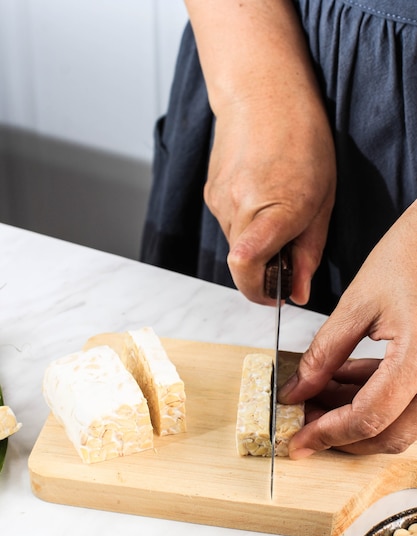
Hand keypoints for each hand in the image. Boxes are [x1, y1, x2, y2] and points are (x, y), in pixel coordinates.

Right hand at [205, 95, 335, 305]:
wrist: (262, 93)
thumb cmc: (301, 138)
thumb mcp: (323, 200)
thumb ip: (309, 251)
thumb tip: (298, 291)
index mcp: (274, 208)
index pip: (246, 265)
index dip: (258, 292)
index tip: (276, 296)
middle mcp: (238, 207)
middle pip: (241, 265)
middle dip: (264, 269)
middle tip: (288, 244)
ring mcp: (218, 201)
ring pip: (235, 245)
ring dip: (256, 242)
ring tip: (277, 204)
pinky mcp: (209, 194)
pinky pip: (228, 224)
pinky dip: (245, 223)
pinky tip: (259, 192)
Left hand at [278, 200, 416, 456]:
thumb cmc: (411, 255)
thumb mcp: (359, 303)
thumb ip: (325, 353)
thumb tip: (296, 392)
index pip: (369, 418)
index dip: (327, 434)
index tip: (297, 442)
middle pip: (388, 434)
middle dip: (340, 433)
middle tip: (303, 420)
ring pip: (398, 422)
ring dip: (353, 415)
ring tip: (315, 394)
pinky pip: (406, 400)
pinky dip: (371, 397)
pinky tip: (341, 380)